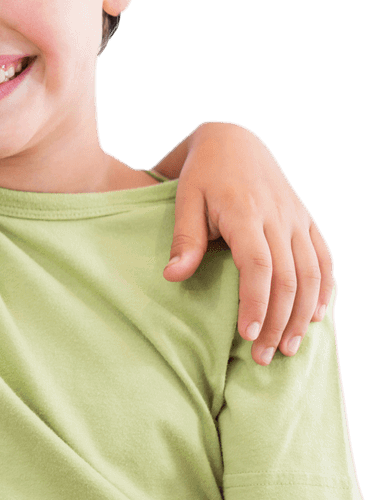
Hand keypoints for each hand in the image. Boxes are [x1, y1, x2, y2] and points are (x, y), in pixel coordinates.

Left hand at [163, 122, 333, 364]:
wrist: (235, 142)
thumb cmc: (203, 175)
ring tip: (289, 347)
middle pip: (288, 278)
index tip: (247, 334)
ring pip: (311, 274)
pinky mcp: (307, 221)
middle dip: (279, 321)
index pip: (258, 266)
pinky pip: (324, 258)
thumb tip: (173, 277)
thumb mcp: (185, 201)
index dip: (256, 302)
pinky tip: (318, 316)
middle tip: (263, 357)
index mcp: (246, 213)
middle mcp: (279, 218)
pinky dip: (325, 289)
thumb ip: (185, 240)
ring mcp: (298, 219)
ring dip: (303, 314)